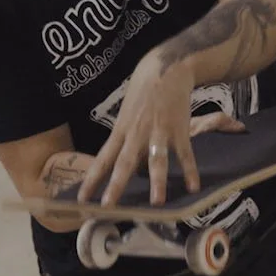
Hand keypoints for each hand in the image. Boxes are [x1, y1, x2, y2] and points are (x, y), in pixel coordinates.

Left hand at [78, 51, 247, 205]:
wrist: (165, 68)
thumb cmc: (143, 90)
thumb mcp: (127, 113)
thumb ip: (125, 136)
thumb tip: (124, 161)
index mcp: (121, 130)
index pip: (102, 159)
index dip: (92, 180)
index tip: (82, 199)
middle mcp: (136, 133)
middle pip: (124, 163)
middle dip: (116, 186)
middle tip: (108, 208)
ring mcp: (158, 132)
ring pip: (156, 161)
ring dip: (156, 183)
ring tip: (156, 204)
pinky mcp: (179, 129)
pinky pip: (184, 154)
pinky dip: (189, 171)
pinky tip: (192, 187)